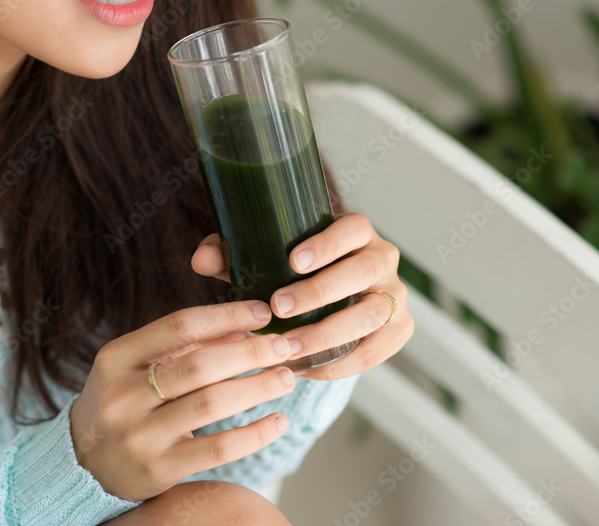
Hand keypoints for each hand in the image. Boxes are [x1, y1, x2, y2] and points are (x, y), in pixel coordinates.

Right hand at [68, 299, 301, 501]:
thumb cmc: (122, 402)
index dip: (226, 316)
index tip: (261, 312)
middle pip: (199, 365)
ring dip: (258, 387)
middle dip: (250, 353)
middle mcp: (123, 396)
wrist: (83, 464)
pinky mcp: (159, 470)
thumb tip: (243, 328)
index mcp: (116, 358)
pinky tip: (278, 421)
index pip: (179, 326)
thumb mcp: (135, 366)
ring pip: (211, 404)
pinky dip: (254, 434)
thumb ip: (183, 345)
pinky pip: (218, 449)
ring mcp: (140, 436)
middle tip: (284, 346)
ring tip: (286, 377)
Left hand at [192, 212, 412, 380]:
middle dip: (321, 292)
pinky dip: (340, 364)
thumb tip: (200, 260)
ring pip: (372, 314)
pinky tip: (305, 369)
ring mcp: (395, 295)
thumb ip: (230, 254)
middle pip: (364, 272)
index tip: (292, 261)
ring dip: (328, 333)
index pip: (353, 228)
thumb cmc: (290, 271)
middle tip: (279, 309)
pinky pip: (375, 351)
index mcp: (356, 232)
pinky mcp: (398, 330)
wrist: (330, 298)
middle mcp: (383, 259)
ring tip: (287, 347)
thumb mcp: (262, 257)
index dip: (327, 244)